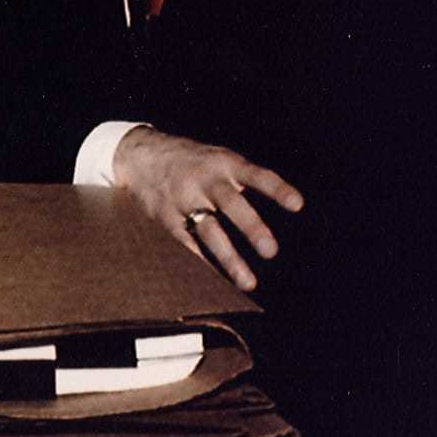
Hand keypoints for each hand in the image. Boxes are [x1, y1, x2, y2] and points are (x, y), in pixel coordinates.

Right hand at [112, 126, 304, 292]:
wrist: (139, 153)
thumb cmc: (192, 161)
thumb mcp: (218, 158)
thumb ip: (244, 179)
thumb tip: (289, 205)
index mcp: (223, 163)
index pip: (255, 175)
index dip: (276, 190)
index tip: (298, 205)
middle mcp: (204, 180)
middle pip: (230, 203)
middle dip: (251, 227)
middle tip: (271, 251)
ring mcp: (183, 199)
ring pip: (208, 230)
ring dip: (229, 258)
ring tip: (248, 283)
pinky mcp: (166, 216)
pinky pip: (185, 242)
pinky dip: (201, 261)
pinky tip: (215, 281)